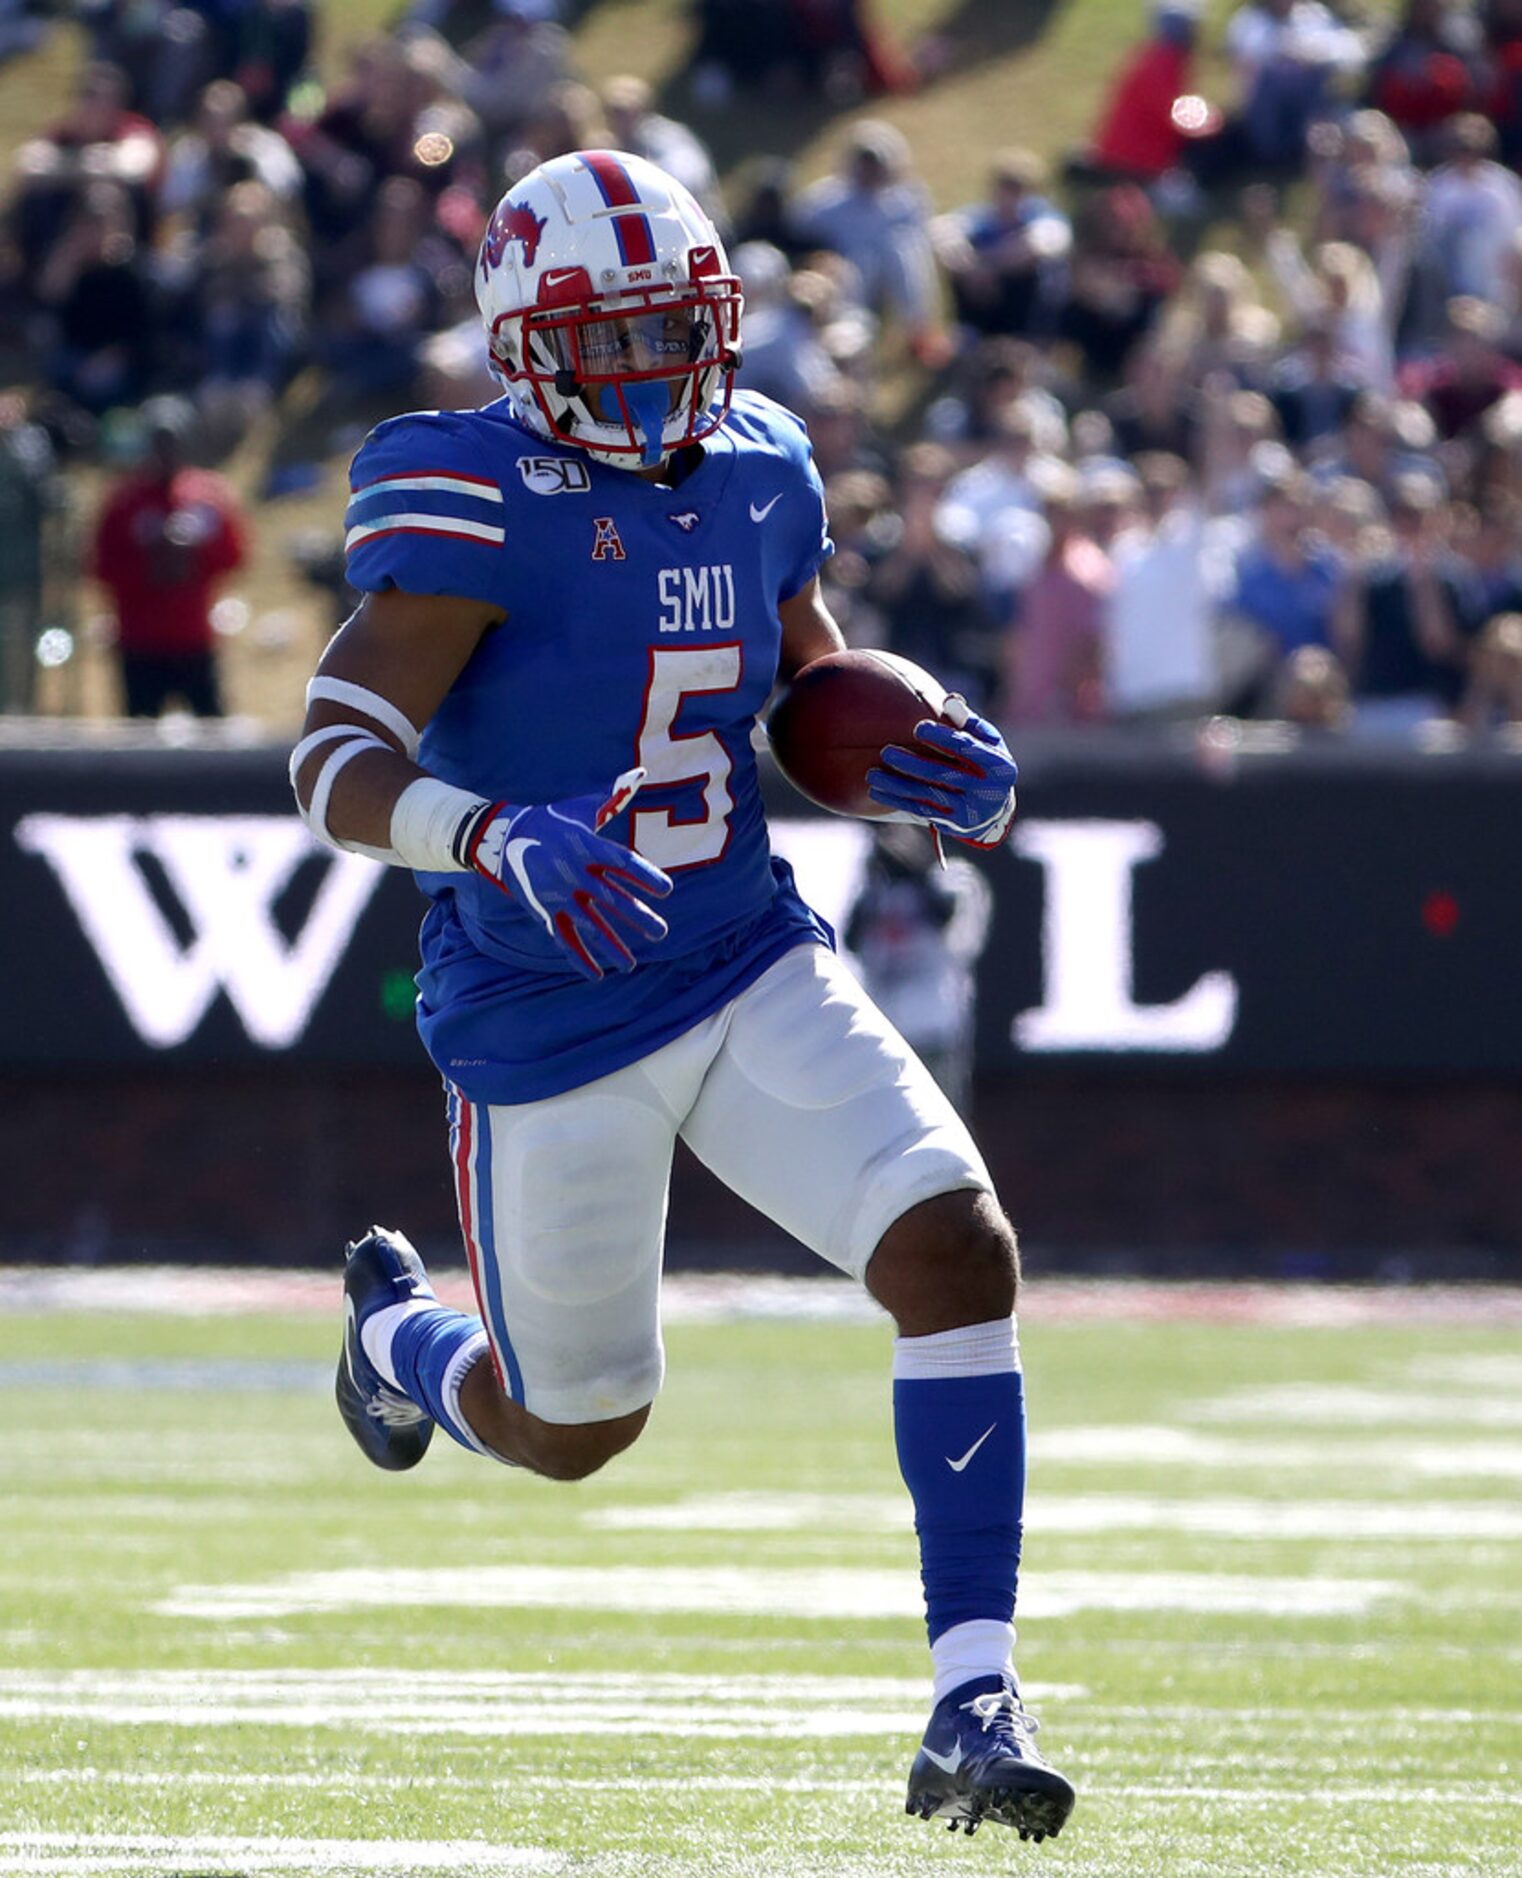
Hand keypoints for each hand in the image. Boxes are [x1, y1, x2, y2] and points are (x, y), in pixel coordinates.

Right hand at [467, 767, 673, 978]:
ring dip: (611, 946)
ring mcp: (559, 895)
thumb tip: (638, 775)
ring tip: (631, 965)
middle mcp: (575, 874)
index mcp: (588, 847)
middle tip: (661, 933)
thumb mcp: (581, 808)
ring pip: (589, 925)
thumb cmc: (553, 820)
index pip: (623, 863)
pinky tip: (597, 975)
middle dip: (637, 917)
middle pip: (612, 900)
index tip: (667, 890)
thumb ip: (613, 797)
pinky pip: (564, 939)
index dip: (645, 876)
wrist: (504, 837)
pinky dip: (579, 958)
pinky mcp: (545, 911)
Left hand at [866, 699, 1018, 848]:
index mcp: (999, 766)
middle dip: (913, 764)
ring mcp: (970, 811)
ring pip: (928, 795)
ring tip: (872, 774)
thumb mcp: (987, 741)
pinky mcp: (953, 824)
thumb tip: (949, 701)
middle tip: (886, 751)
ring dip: (897, 785)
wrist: (995, 807)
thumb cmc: (985, 761)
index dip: (942, 738)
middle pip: (944, 775)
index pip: (967, 749)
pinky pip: (922, 810)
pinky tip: (877, 791)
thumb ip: (968, 721)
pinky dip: (898, 800)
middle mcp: (987, 792)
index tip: (918, 727)